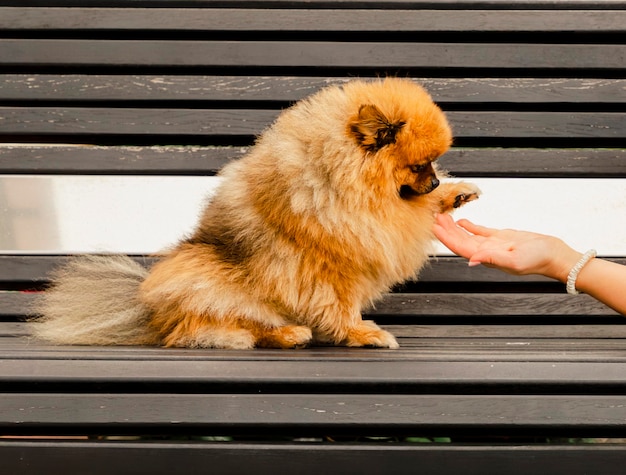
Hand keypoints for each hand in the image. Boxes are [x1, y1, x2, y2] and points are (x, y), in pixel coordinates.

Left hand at [433, 213, 580, 281]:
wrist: (554, 255)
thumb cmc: (538, 260)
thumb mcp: (515, 259)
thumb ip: (492, 258)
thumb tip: (471, 261)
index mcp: (487, 257)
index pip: (460, 248)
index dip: (446, 239)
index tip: (435, 228)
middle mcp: (486, 252)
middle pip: (460, 241)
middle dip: (445, 230)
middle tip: (433, 217)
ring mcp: (493, 244)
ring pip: (467, 235)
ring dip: (454, 227)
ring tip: (442, 217)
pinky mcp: (502, 237)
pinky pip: (480, 231)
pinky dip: (469, 226)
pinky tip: (460, 221)